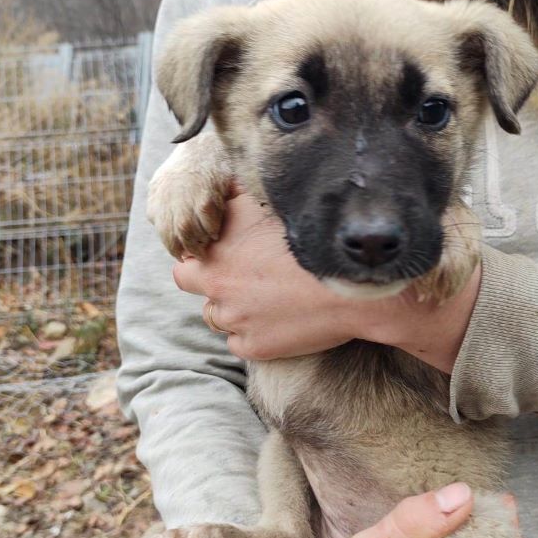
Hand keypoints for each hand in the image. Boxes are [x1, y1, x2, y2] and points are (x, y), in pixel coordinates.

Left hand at [172, 191, 355, 359]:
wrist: (351, 284)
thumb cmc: (316, 239)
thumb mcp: (271, 206)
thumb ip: (238, 200)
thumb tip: (225, 190)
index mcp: (217, 250)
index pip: (186, 255)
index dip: (204, 253)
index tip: (225, 253)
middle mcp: (218, 285)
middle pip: (190, 283)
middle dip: (208, 280)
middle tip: (237, 277)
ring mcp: (234, 320)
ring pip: (215, 317)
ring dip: (232, 308)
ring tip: (266, 298)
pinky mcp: (253, 346)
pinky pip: (239, 343)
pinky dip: (253, 335)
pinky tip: (277, 321)